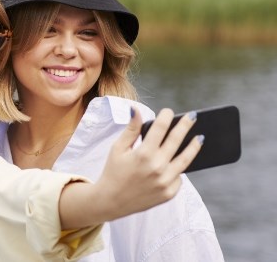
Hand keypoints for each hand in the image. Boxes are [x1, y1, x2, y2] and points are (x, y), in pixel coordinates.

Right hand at [93, 106, 201, 220]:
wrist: (111, 201)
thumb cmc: (113, 171)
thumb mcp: (118, 148)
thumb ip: (131, 129)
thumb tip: (136, 109)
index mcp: (143, 153)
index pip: (160, 128)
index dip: (166, 116)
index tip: (168, 111)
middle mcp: (157, 167)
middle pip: (176, 140)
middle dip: (185, 125)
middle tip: (193, 116)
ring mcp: (165, 181)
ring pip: (186, 160)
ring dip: (194, 147)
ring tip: (200, 138)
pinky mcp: (169, 193)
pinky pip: (179, 177)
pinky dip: (178, 168)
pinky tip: (178, 162)